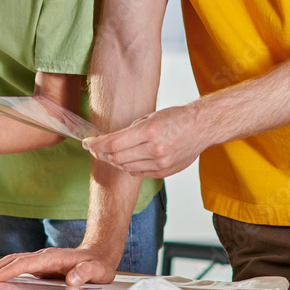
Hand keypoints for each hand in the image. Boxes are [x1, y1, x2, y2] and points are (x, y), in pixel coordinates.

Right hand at [0, 248, 117, 286]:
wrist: (100, 254)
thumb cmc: (98, 265)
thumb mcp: (97, 271)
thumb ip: (85, 273)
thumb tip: (73, 279)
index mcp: (53, 258)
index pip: (27, 263)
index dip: (10, 271)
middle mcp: (43, 257)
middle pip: (14, 260)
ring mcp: (40, 261)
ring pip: (14, 262)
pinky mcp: (40, 267)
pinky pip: (18, 267)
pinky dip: (4, 270)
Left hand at [83, 103, 206, 178]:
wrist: (201, 128)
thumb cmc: (177, 118)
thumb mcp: (151, 117)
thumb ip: (132, 131)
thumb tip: (112, 141)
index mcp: (150, 131)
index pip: (114, 142)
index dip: (97, 144)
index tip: (88, 143)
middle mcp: (155, 149)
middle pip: (116, 157)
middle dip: (101, 153)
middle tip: (94, 148)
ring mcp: (160, 163)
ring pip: (125, 166)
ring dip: (113, 160)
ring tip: (107, 154)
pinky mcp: (164, 172)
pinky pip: (138, 172)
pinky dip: (128, 167)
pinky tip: (124, 160)